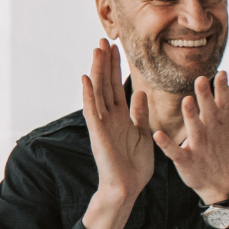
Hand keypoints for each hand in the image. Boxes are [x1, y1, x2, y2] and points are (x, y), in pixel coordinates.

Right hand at [80, 40, 154, 228]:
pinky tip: (85, 80)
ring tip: (96, 51)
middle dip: (105, 62)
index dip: (116, 67)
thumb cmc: (135, 166)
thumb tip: (139, 94)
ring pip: (98, 92)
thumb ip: (140, 114)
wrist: (127, 188)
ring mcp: (102, 124)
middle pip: (105, 84)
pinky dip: (88, 95)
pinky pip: (92, 111)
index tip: (115, 48)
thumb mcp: (143, 134)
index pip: (116, 86)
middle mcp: (109, 117)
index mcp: (121, 117)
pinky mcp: (98, 134)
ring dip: (96, 71)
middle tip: (103, 40)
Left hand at [156, 69, 228, 203]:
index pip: (224, 101)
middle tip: (200, 80)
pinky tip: (157, 134)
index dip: (222, 88)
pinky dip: (166, 144)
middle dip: (206, 96)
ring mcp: (199, 145)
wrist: (223, 181)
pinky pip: (175, 151)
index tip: (221, 73)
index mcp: (222, 120)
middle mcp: (211, 130)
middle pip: (209, 111)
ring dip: (190, 115)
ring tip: (186, 101)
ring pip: (194, 128)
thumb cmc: (228, 145)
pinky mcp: (186, 159)